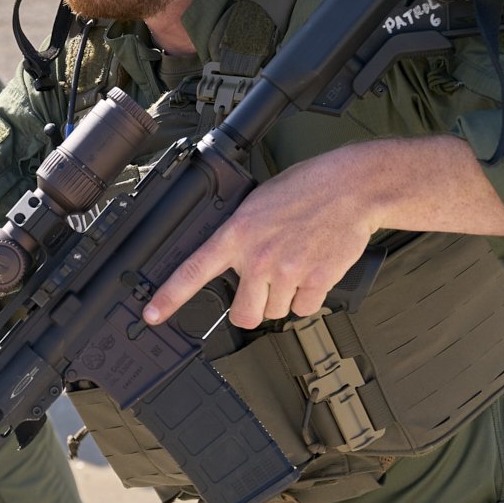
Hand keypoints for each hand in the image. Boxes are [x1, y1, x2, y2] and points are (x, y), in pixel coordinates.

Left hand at [143, 147, 380, 330]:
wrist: (350, 187)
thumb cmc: (306, 189)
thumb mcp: (257, 204)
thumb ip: (241, 237)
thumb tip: (233, 263)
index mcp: (237, 234)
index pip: (193, 271)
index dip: (169, 297)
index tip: (152, 315)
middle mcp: (258, 257)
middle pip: (244, 315)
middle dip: (254, 308)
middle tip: (265, 290)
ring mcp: (287, 271)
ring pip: (278, 311)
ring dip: (286, 297)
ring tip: (298, 263)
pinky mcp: (316, 281)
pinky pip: (306, 309)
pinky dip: (311, 297)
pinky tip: (315, 268)